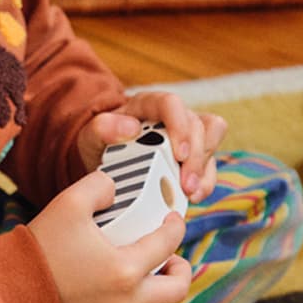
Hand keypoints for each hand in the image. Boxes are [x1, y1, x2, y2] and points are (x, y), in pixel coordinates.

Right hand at [28, 170, 190, 302]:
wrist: (12, 291)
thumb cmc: (42, 248)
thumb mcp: (69, 203)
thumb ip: (99, 185)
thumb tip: (116, 189)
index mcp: (126, 269)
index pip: (168, 244)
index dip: (176, 226)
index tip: (173, 218)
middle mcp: (128, 300)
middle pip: (178, 289)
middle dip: (181, 267)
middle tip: (171, 253)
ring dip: (163, 288)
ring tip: (152, 270)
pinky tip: (127, 284)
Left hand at [77, 93, 227, 200]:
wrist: (104, 159)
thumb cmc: (102, 142)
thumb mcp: (92, 134)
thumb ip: (103, 127)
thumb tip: (130, 127)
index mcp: (150, 105)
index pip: (172, 104)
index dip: (179, 126)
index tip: (178, 154)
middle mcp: (174, 117)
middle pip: (199, 126)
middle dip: (196, 158)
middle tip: (185, 185)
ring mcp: (187, 136)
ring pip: (210, 143)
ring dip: (204, 170)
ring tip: (190, 193)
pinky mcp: (193, 157)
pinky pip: (209, 166)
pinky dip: (204, 183)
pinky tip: (192, 197)